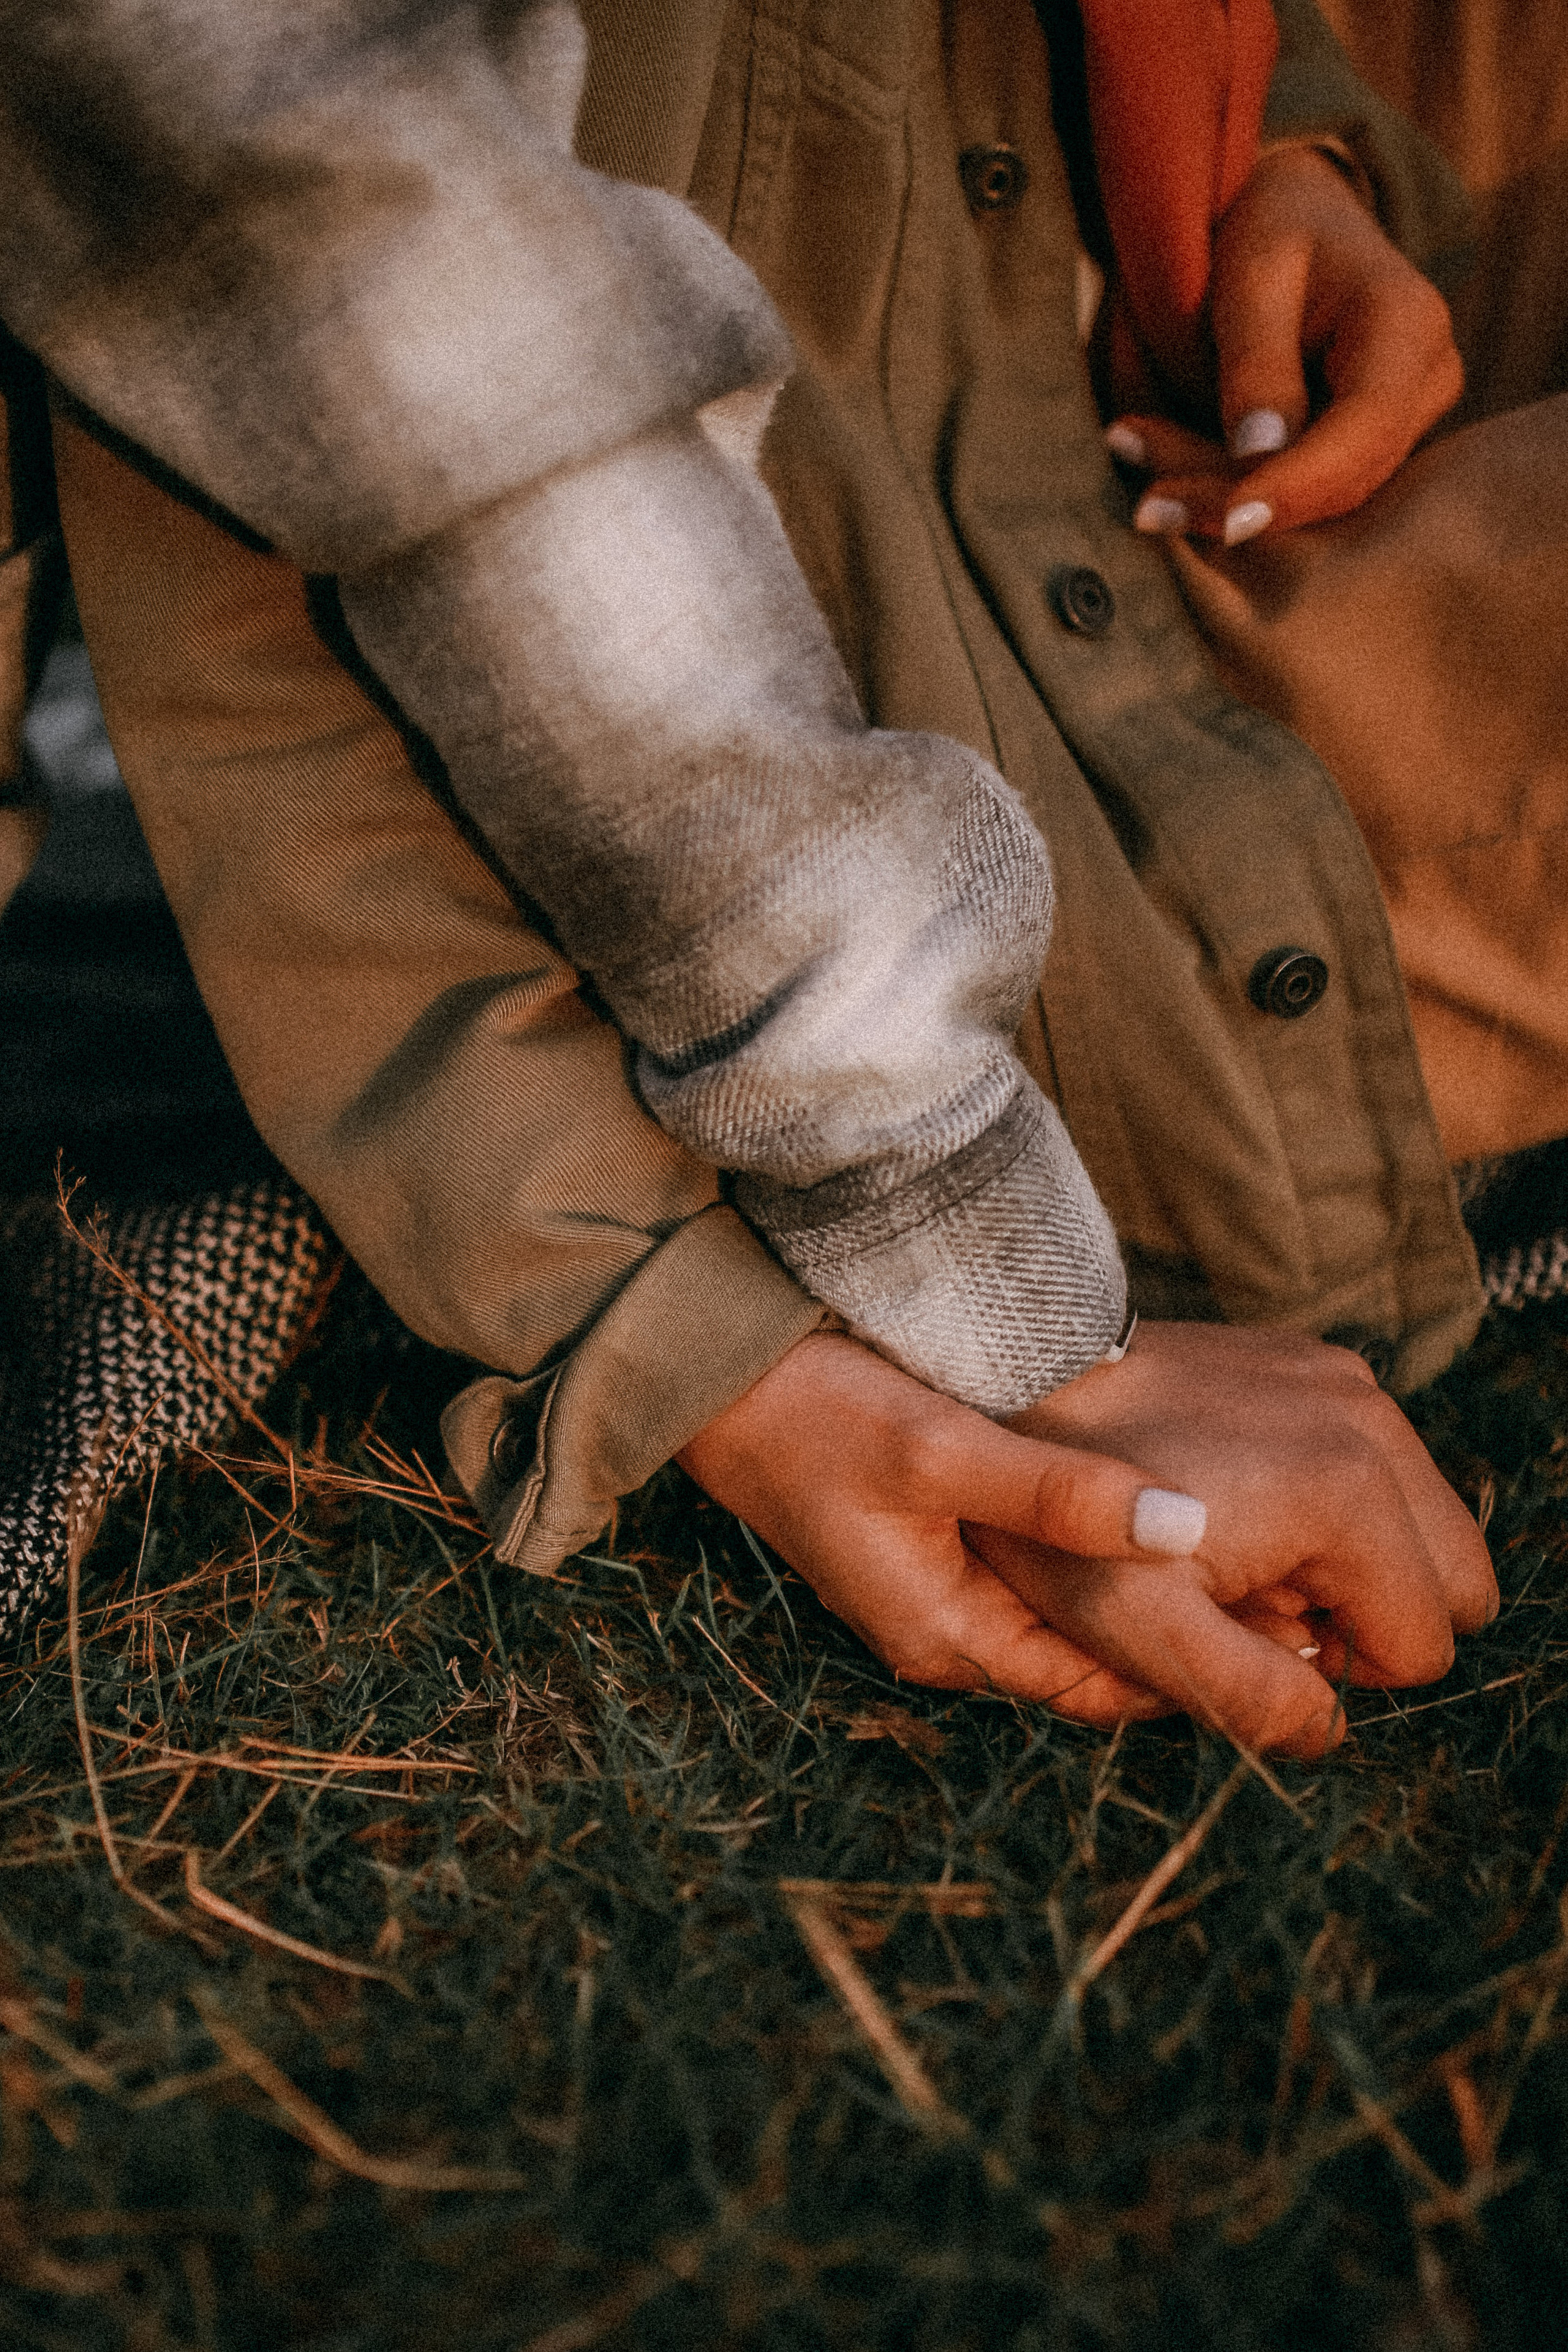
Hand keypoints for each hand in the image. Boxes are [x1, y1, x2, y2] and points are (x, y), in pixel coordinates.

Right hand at [678, 1323, 1495, 1758]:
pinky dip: (1097, 1558)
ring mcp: (934, 1592)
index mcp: (949, 1634)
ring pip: (1069, 1619)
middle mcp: (945, 1632)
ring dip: (1143, 1596)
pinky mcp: (928, 1546)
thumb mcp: (939, 1448)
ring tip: (1242, 1547)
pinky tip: (1146, 1508)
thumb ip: (1059, 1494)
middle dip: (1182, 1637)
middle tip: (1289, 1584)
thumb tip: (1186, 1529)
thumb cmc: (814, 1413)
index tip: (1287, 1620)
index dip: (1196, 1667)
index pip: (1101, 1685)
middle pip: (1091, 1660)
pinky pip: (1036, 1576)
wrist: (716, 1379)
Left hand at [969, 1321, 1495, 1755]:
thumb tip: (1328, 1726)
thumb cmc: (1064, 1519)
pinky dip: (1324, 1502)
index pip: (1422, 1646)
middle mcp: (1373, 1423)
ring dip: (1346, 1560)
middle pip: (1453, 1580)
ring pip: (1422, 1525)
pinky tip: (1231, 1495)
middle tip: (1249, 1593)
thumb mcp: (1138, 1630)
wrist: (1011, 1384)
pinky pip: (1375, 1464)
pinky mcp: (1314, 1362)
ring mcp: (1346, 1381)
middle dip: (1361, 1612)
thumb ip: (1248, 1696)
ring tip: (1237, 1545)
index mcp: (1350, 1493)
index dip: (1331, 1665)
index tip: (1243, 1624)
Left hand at [1109, 144, 1462, 543]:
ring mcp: (1403, 423)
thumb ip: (1257, 361)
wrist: (1295, 218)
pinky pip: (1299, 493)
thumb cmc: (1272, 227)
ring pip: (1314, 500)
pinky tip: (1170, 484)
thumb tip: (1258, 456)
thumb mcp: (1254, 272)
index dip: (1298, 487)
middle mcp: (1425, 384)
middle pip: (1338, 480)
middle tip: (1145, 505)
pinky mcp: (1363, 449)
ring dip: (1222, 502)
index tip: (1228, 524)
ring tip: (1141, 481)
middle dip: (1239, 500)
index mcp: (1410, 327)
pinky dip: (1230, 492)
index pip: (1365, 431)